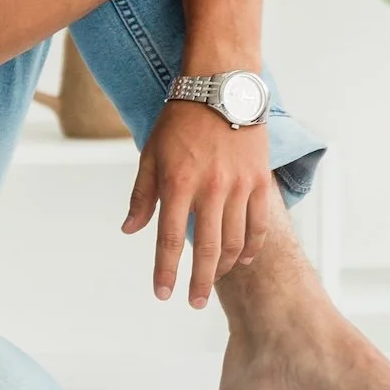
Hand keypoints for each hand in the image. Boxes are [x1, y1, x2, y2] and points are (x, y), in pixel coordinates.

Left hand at [123, 100, 279, 304]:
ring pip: (234, 241)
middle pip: (205, 250)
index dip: (165, 271)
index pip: (167, 240)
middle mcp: (210, 189)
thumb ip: (142, 195)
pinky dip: (251, 247)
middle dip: (198, 282)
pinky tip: (242, 259)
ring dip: (223, 267)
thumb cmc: (181, 119)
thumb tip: (130, 230)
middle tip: (193, 303)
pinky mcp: (260, 180)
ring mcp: (239, 186)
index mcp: (178, 183)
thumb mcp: (151, 154)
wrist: (223, 86)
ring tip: (213, 279)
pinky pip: (258, 224)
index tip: (162, 294)